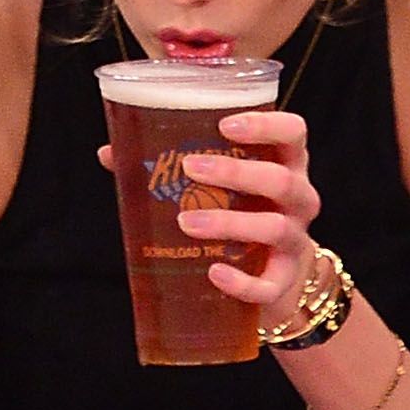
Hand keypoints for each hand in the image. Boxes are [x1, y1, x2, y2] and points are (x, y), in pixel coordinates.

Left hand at [176, 110, 319, 330]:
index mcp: (284, 164)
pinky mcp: (284, 281)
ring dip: (230, 223)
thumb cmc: (241, 212)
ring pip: (275, 228)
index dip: (266, 124)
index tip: (225, 125)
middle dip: (236, 173)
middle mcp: (298, 199)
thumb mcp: (219, 185)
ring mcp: (295, 241)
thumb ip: (173, 166)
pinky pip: (269, 285)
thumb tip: (110, 153)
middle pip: (281, 180)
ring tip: (186, 222)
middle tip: (191, 167)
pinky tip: (215, 272)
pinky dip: (242, 282)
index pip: (292, 132)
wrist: (272, 274)